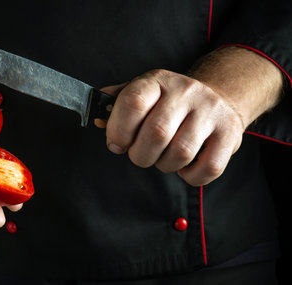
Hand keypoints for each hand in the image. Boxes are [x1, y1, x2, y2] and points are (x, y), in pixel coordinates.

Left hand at [98, 47, 282, 185]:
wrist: (218, 96)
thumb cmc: (169, 101)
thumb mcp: (142, 92)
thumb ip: (117, 105)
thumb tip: (96, 119)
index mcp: (157, 81)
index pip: (133, 102)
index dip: (118, 130)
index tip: (117, 143)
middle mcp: (186, 92)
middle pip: (156, 133)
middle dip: (140, 155)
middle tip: (140, 155)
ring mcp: (211, 112)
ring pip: (181, 153)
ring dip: (164, 165)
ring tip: (163, 157)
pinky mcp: (230, 134)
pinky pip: (208, 168)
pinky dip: (190, 176)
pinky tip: (184, 166)